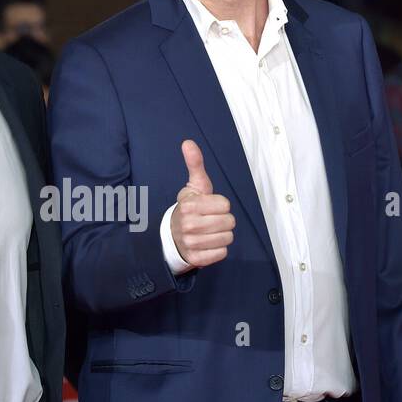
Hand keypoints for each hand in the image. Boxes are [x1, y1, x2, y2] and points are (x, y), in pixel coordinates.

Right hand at [170, 139, 234, 267]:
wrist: (172, 237)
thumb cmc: (189, 209)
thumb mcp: (193, 187)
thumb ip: (194, 164)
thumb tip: (188, 142)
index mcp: (189, 205)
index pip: (226, 205)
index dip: (221, 206)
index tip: (209, 207)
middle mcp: (188, 224)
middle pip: (229, 222)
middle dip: (223, 221)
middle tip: (210, 220)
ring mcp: (191, 243)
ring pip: (227, 238)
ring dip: (222, 235)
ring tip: (210, 232)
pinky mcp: (196, 259)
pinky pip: (222, 253)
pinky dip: (218, 249)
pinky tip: (208, 244)